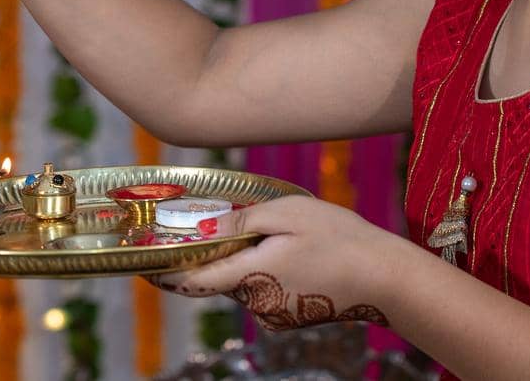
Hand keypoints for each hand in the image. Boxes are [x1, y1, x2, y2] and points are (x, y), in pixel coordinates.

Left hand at [151, 196, 394, 331]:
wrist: (386, 278)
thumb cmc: (339, 238)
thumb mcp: (286, 214)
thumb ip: (240, 222)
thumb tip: (201, 231)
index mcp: (250, 276)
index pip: (191, 281)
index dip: (164, 272)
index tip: (143, 263)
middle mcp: (257, 303)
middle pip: (219, 276)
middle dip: (216, 252)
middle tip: (223, 221)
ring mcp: (276, 314)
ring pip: (244, 280)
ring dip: (247, 258)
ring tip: (277, 231)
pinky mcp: (292, 315)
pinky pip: (266, 288)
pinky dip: (267, 268)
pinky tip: (295, 250)